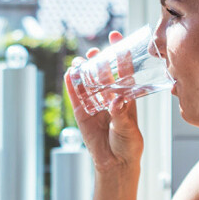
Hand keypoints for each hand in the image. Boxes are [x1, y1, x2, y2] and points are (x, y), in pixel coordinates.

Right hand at [63, 31, 143, 172]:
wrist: (116, 163)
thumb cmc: (128, 145)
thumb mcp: (128, 128)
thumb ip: (121, 114)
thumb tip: (116, 101)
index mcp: (126, 96)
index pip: (123, 70)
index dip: (119, 53)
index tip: (117, 36)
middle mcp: (109, 97)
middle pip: (103, 73)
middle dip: (99, 60)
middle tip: (96, 51)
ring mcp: (94, 104)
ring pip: (87, 82)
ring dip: (84, 70)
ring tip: (82, 61)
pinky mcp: (82, 114)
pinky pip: (75, 97)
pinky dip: (71, 86)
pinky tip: (70, 74)